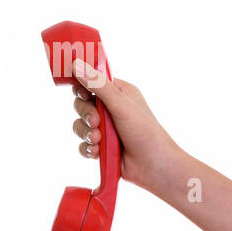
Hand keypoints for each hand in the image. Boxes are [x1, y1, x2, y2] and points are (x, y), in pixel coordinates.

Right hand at [69, 58, 179, 192]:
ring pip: (80, 125)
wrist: (154, 166)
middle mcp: (111, 108)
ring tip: (99, 141)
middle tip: (96, 123)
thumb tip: (76, 64)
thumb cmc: (145, 132)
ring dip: (86, 133)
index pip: (91, 81)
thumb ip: (98, 85)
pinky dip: (88, 148)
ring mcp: (106, 128)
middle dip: (85, 115)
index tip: (81, 93)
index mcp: (119, 92)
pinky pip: (83, 144)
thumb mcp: (121, 105)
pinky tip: (97, 152)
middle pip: (81, 104)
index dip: (82, 86)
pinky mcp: (102, 146)